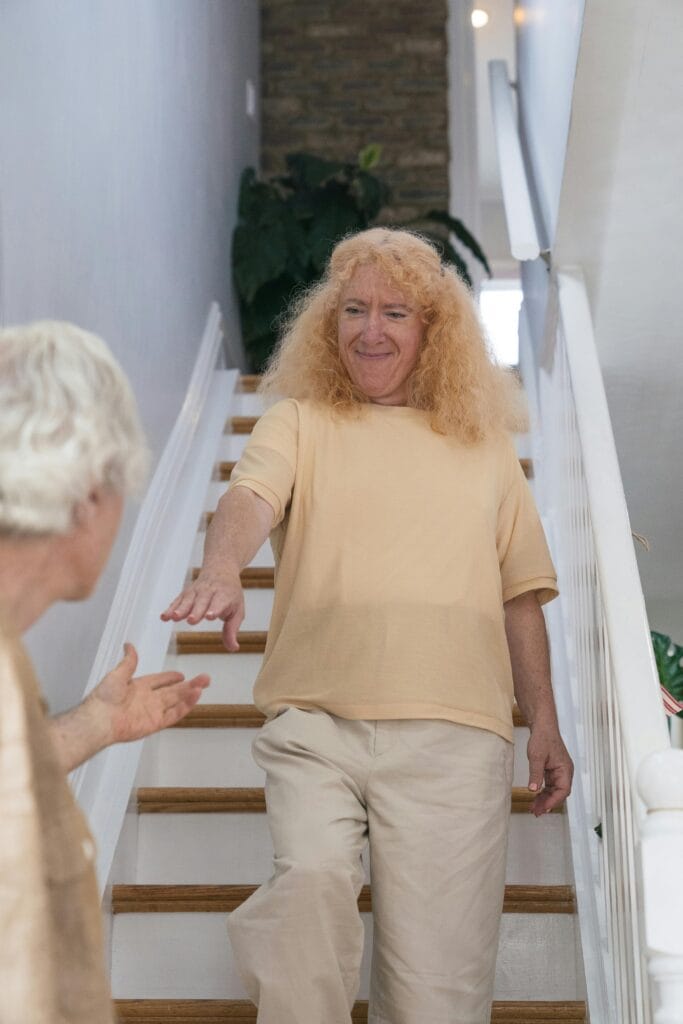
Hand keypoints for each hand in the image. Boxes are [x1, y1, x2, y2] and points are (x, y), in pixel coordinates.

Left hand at [86, 643, 209, 744]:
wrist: (99, 719)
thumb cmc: (103, 698)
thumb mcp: (117, 674)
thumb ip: (129, 661)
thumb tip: (129, 645)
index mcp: (138, 687)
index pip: (159, 681)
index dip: (169, 678)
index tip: (180, 674)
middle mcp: (148, 700)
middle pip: (173, 691)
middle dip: (189, 684)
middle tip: (205, 678)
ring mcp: (152, 712)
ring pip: (177, 701)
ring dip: (190, 693)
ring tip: (204, 685)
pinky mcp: (155, 723)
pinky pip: (174, 714)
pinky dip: (185, 706)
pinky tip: (195, 697)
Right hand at [160, 568, 244, 651]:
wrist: (221, 570)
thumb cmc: (230, 594)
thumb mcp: (237, 611)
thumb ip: (232, 630)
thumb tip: (233, 648)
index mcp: (224, 596)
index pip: (219, 603)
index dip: (214, 609)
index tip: (210, 616)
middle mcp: (209, 592)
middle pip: (202, 602)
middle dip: (196, 611)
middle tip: (191, 620)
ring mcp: (196, 591)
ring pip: (188, 600)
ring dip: (180, 609)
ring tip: (174, 617)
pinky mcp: (186, 593)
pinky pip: (178, 601)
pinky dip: (170, 608)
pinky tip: (164, 617)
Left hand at [526, 721, 573, 815]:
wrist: (542, 726)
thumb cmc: (543, 738)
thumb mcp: (536, 757)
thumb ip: (536, 774)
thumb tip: (533, 790)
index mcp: (565, 769)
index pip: (563, 790)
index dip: (554, 801)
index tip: (543, 808)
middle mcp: (564, 772)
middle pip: (559, 793)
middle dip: (548, 803)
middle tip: (536, 812)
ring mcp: (559, 771)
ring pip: (553, 790)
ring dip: (544, 799)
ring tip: (534, 808)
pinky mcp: (552, 770)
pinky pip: (549, 785)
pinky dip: (543, 792)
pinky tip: (535, 797)